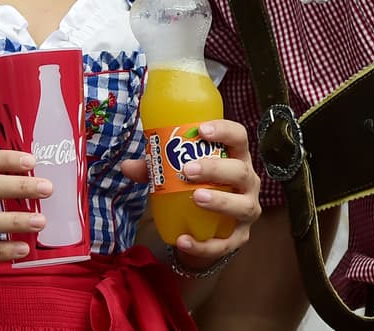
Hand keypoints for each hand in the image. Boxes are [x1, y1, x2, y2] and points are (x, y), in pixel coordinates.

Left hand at [122, 119, 260, 269]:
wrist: (204, 225)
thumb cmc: (194, 184)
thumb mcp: (175, 172)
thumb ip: (153, 168)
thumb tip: (126, 166)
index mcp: (234, 157)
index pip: (239, 137)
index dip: (225, 131)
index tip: (202, 129)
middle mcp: (248, 182)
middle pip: (241, 172)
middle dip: (215, 169)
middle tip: (187, 169)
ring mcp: (246, 210)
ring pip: (243, 206)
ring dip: (220, 201)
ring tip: (196, 197)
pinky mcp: (240, 238)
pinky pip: (226, 244)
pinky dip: (205, 245)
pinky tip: (184, 241)